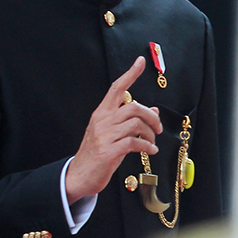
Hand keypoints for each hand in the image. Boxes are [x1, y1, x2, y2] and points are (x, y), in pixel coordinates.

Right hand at [65, 57, 161, 201]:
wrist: (79, 176)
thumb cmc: (97, 154)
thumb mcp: (112, 134)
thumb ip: (130, 122)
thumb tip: (153, 111)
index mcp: (101, 114)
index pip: (116, 88)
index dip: (130, 74)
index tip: (140, 61)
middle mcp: (102, 121)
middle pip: (134, 106)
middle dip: (151, 116)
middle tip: (158, 128)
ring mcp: (104, 136)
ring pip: (136, 124)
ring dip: (150, 133)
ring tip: (152, 142)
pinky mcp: (108, 151)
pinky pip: (135, 143)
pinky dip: (147, 146)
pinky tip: (150, 151)